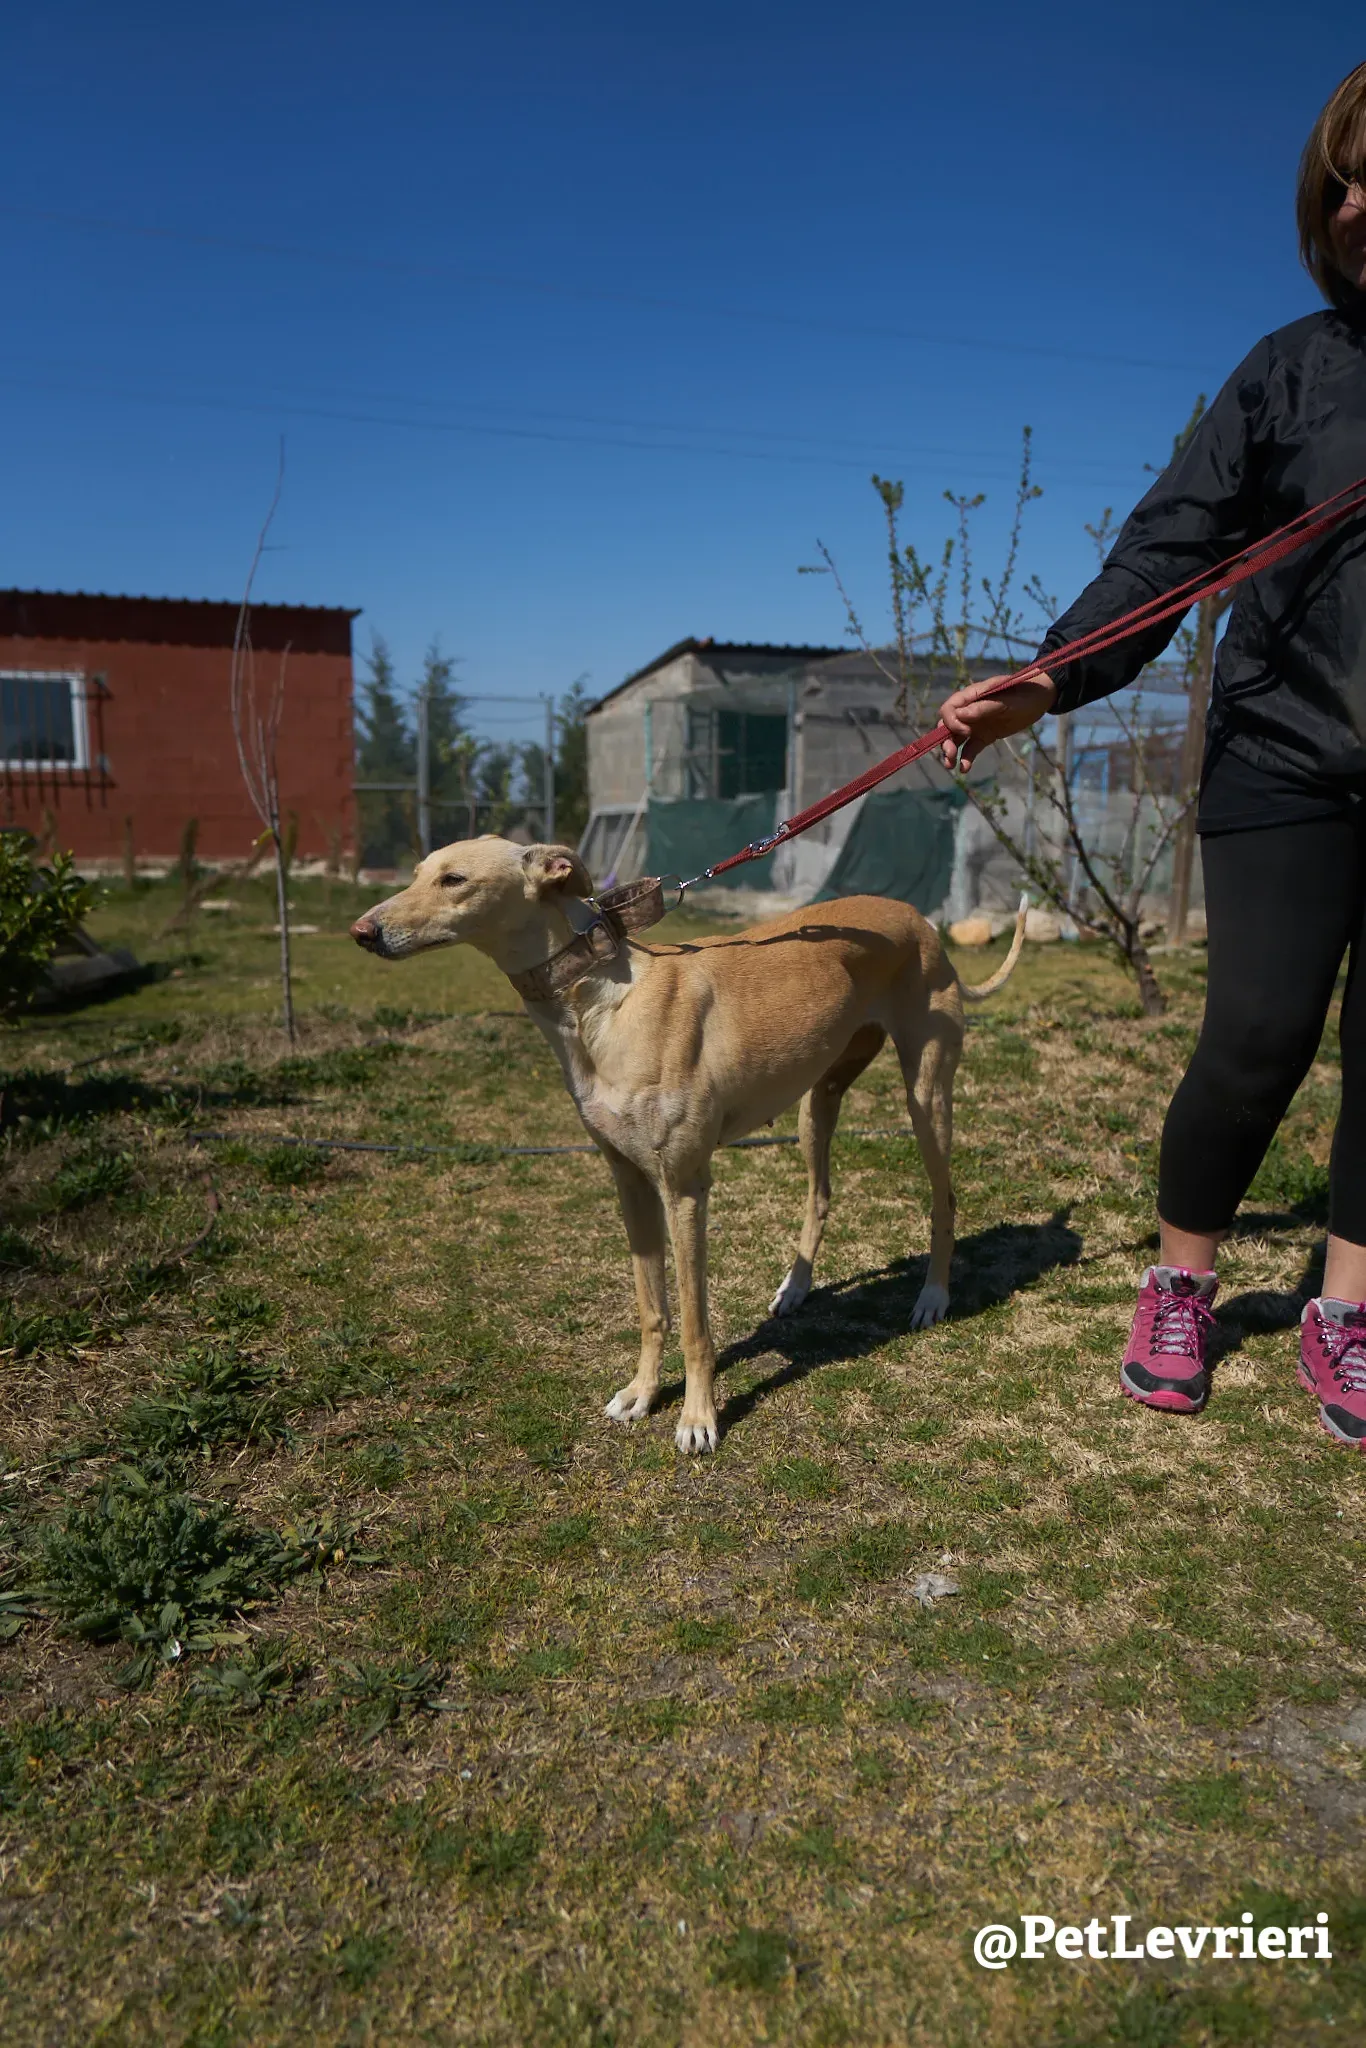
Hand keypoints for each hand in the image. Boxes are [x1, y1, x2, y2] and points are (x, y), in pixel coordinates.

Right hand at [938, 672, 1056, 771]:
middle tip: (950, 755)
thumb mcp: (1006, 701)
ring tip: (951, 765)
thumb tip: (960, 715)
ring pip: (956, 738)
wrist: (1039, 699)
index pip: (949, 708)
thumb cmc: (1024, 694)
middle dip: (945, 740)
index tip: (966, 731)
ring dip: (950, 751)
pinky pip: (970, 748)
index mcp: (972, 696)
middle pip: (948, 726)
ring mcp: (976, 724)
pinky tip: (964, 769)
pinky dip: (966, 758)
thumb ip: (984, 707)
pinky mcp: (984, 736)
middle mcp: (969, 710)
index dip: (951, 721)